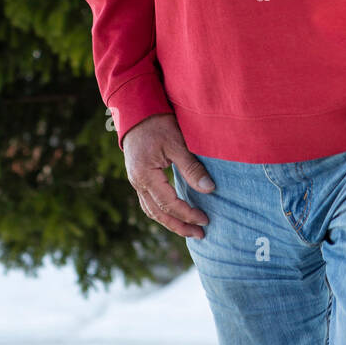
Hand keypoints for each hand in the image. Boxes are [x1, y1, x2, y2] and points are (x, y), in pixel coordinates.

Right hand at [122, 113, 215, 238]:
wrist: (137, 110)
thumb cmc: (157, 123)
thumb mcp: (177, 142)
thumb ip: (192, 167)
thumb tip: (210, 190)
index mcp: (145, 175)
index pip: (169, 204)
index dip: (188, 214)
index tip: (205, 220)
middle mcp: (137, 182)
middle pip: (158, 213)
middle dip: (180, 226)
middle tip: (200, 234)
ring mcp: (136, 180)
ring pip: (152, 210)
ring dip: (170, 222)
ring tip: (189, 230)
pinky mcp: (138, 177)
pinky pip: (149, 202)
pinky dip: (162, 212)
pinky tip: (175, 214)